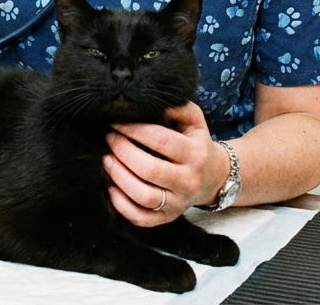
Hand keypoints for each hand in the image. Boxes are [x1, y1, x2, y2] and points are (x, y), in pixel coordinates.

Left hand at [101, 102, 228, 226]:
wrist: (213, 177)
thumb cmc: (195, 143)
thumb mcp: (194, 120)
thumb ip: (177, 106)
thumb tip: (151, 101)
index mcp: (195, 153)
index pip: (160, 140)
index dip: (133, 130)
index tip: (116, 123)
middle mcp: (189, 180)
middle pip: (149, 170)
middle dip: (122, 152)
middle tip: (109, 140)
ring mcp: (179, 203)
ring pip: (144, 196)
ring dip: (119, 177)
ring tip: (106, 161)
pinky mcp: (168, 218)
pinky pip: (141, 218)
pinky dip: (122, 205)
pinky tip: (111, 188)